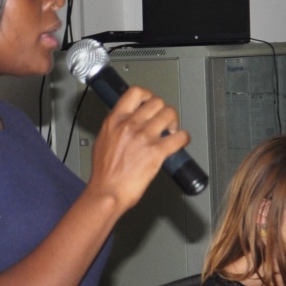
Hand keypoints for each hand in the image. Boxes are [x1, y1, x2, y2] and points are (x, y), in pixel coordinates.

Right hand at [86, 86, 187, 212]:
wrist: (107, 192)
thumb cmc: (104, 174)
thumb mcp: (102, 141)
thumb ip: (115, 128)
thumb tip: (125, 124)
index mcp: (115, 120)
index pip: (135, 93)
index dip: (147, 95)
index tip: (150, 102)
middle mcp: (130, 124)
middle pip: (157, 102)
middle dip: (163, 110)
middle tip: (164, 121)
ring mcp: (144, 137)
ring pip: (169, 114)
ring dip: (174, 121)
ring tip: (172, 131)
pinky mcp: (156, 151)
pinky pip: (180, 137)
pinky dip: (184, 138)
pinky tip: (180, 142)